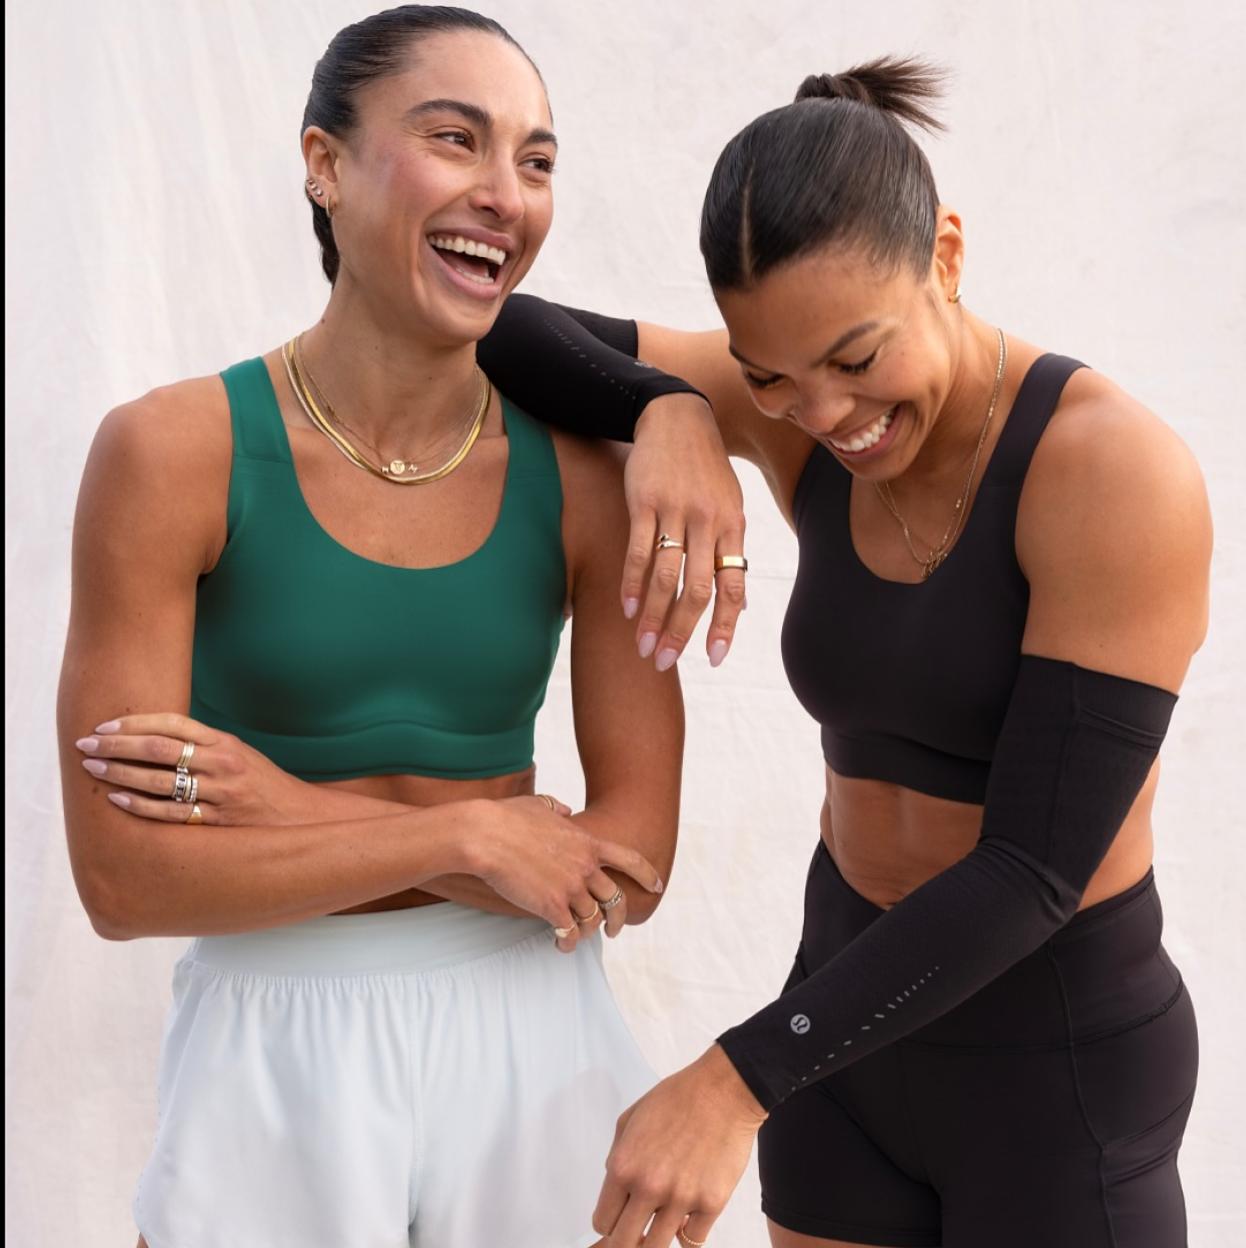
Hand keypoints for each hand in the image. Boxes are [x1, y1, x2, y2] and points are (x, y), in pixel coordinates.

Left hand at [75, 712, 309, 825]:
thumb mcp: (238, 755)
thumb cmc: (261, 785)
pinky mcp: (217, 821)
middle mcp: (222, 763)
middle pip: (159, 749)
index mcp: (225, 742)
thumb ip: (202, 746)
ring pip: (159, 780)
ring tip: (94, 768)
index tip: (104, 725)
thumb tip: (151, 738)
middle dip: (117, 744)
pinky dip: (140, 806)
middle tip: (86, 744)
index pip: (172, 723)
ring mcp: (220, 793)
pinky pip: (171, 813)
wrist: (298, 817)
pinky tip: (117, 800)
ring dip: (120, 773)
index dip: (134, 722)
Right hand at [466, 796, 663, 952]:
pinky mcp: (551, 907)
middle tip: (615, 929)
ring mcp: (570, 888)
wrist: (486, 835)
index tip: (657, 886)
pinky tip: (560, 945)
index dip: (647, 875)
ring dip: (587, 931)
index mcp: (588, 843)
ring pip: (592, 919)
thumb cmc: (507, 817)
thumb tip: (565, 811)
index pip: (631, 860)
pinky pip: (570, 933)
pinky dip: (568, 943)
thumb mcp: (541, 805)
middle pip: (616, 900)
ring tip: (576, 937)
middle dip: (619, 918)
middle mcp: (585, 867)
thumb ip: (558, 810)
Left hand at [593, 1045, 766, 1245]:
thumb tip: (615, 1191)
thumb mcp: (629, 1119)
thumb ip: (616, 1157)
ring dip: (656, 1238)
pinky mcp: (712, 1204)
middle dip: (627, 1239)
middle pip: (624, 1243)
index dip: (609, 1222)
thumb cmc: (676, 1098)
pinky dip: (689, 1234)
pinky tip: (688, 1216)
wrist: (722, 1091)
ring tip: (662, 1220)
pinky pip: (693, 1241)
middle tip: (636, 1228)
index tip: (618, 1217)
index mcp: (623, 1166)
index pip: (602, 1221)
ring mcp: (681, 1198)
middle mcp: (649, 1186)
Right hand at [624, 395, 746, 671]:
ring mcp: (675, 510)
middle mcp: (708, 521)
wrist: (678, 417)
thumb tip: (740, 607)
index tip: (712, 659)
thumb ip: (731, 553)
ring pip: (664, 575)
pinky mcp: (645, 500)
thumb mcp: (730, 505)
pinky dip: (631, 582)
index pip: (732, 587)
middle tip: (663, 661)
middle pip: (696, 588)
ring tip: (641, 644)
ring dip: (651, 615)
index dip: (723, 626)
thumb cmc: (705, 470)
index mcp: (732, 527)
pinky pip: (638, 549)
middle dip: (680, 631)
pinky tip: (624, 607)